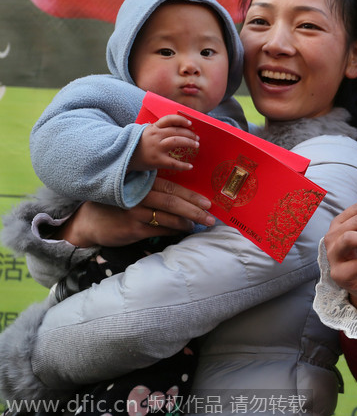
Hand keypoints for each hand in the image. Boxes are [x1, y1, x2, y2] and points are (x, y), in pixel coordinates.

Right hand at [61, 177, 214, 247]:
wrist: (87, 221)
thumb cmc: (114, 204)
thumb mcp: (132, 191)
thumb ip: (152, 191)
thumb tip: (182, 198)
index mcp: (142, 183)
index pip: (172, 188)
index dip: (191, 195)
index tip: (207, 203)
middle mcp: (139, 196)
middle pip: (173, 202)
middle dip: (195, 210)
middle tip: (210, 218)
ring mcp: (135, 212)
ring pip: (168, 217)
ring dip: (186, 222)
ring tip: (199, 225)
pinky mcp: (132, 229)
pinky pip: (159, 230)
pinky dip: (173, 231)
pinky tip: (182, 232)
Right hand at [129, 114, 198, 171]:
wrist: (123, 157)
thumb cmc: (138, 145)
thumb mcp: (146, 133)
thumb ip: (158, 130)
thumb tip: (177, 128)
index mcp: (153, 128)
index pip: (169, 119)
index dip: (181, 120)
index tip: (190, 123)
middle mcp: (155, 135)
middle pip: (176, 131)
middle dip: (189, 133)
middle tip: (197, 138)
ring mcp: (156, 147)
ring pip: (176, 141)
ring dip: (189, 142)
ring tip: (196, 145)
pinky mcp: (156, 160)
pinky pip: (173, 162)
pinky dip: (183, 165)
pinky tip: (190, 166)